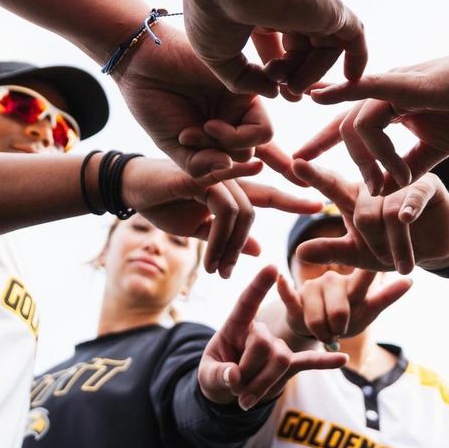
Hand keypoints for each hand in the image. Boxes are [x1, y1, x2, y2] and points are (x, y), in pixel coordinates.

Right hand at [120, 157, 323, 277]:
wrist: (130, 188)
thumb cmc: (165, 204)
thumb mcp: (199, 227)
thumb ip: (227, 237)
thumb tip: (258, 250)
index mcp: (231, 189)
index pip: (268, 195)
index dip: (293, 200)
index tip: (318, 207)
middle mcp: (228, 177)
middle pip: (255, 209)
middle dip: (244, 245)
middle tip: (228, 273)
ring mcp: (213, 174)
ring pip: (239, 211)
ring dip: (227, 247)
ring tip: (215, 270)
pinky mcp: (195, 176)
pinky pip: (220, 199)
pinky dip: (223, 225)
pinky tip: (219, 248)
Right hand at [182, 0, 367, 95]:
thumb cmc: (212, 8)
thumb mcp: (218, 55)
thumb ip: (242, 79)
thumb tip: (273, 93)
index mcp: (259, 8)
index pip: (275, 43)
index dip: (276, 72)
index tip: (272, 90)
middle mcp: (288, 4)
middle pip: (303, 49)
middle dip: (296, 76)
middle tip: (289, 94)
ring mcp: (311, 6)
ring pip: (325, 47)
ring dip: (313, 74)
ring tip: (296, 88)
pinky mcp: (332, 11)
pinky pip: (355, 38)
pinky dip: (356, 59)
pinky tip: (351, 80)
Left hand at [199, 266, 348, 408]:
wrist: (230, 390)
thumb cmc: (216, 375)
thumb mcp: (207, 376)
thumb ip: (217, 375)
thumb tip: (235, 376)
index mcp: (236, 325)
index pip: (248, 302)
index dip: (258, 286)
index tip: (272, 267)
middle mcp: (260, 331)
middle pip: (264, 344)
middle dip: (247, 371)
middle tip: (234, 387)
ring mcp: (278, 347)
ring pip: (281, 361)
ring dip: (262, 385)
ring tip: (245, 398)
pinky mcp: (290, 365)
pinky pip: (308, 362)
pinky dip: (324, 361)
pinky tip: (342, 359)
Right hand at [275, 268, 410, 345]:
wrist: (314, 328)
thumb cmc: (346, 317)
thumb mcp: (368, 310)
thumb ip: (386, 297)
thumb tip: (411, 281)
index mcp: (354, 285)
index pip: (365, 279)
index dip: (368, 272)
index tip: (373, 248)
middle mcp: (333, 281)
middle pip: (340, 310)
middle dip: (340, 329)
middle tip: (339, 333)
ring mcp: (313, 288)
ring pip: (318, 317)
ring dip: (322, 333)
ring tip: (325, 334)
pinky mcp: (295, 298)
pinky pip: (290, 297)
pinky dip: (286, 290)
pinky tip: (281, 279)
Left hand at [290, 160, 448, 274]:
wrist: (434, 252)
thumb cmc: (391, 249)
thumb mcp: (358, 254)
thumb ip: (332, 251)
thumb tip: (300, 252)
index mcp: (354, 197)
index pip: (331, 184)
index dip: (314, 174)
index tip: (295, 163)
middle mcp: (376, 185)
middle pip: (363, 211)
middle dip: (373, 244)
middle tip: (385, 261)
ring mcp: (401, 182)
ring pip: (388, 211)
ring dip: (395, 244)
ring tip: (403, 264)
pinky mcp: (427, 184)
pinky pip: (414, 195)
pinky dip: (409, 209)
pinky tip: (407, 219)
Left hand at [294, 33, 448, 191]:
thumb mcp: (437, 147)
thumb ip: (411, 165)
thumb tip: (390, 191)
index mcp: (391, 106)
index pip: (348, 125)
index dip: (323, 141)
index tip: (299, 160)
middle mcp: (385, 92)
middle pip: (347, 127)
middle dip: (349, 161)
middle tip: (371, 194)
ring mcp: (395, 84)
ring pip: (359, 122)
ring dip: (370, 159)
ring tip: (386, 184)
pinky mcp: (410, 82)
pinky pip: (369, 86)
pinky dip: (342, 91)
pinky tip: (319, 97)